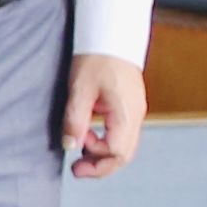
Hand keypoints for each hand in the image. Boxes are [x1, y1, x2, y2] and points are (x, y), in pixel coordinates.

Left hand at [62, 51, 145, 178]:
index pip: (118, 151)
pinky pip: (123, 134)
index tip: (76, 150)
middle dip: (101, 166)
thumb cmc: (97, 58)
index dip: (96, 157)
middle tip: (77, 170)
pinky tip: (90, 139)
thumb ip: (75, 120)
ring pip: (126, 146)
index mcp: (126, 113)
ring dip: (104, 155)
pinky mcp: (130, 107)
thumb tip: (71, 146)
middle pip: (125, 154)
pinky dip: (107, 142)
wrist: (111, 36)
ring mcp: (135, 112)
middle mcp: (136, 116)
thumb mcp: (80, 89)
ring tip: (81, 156)